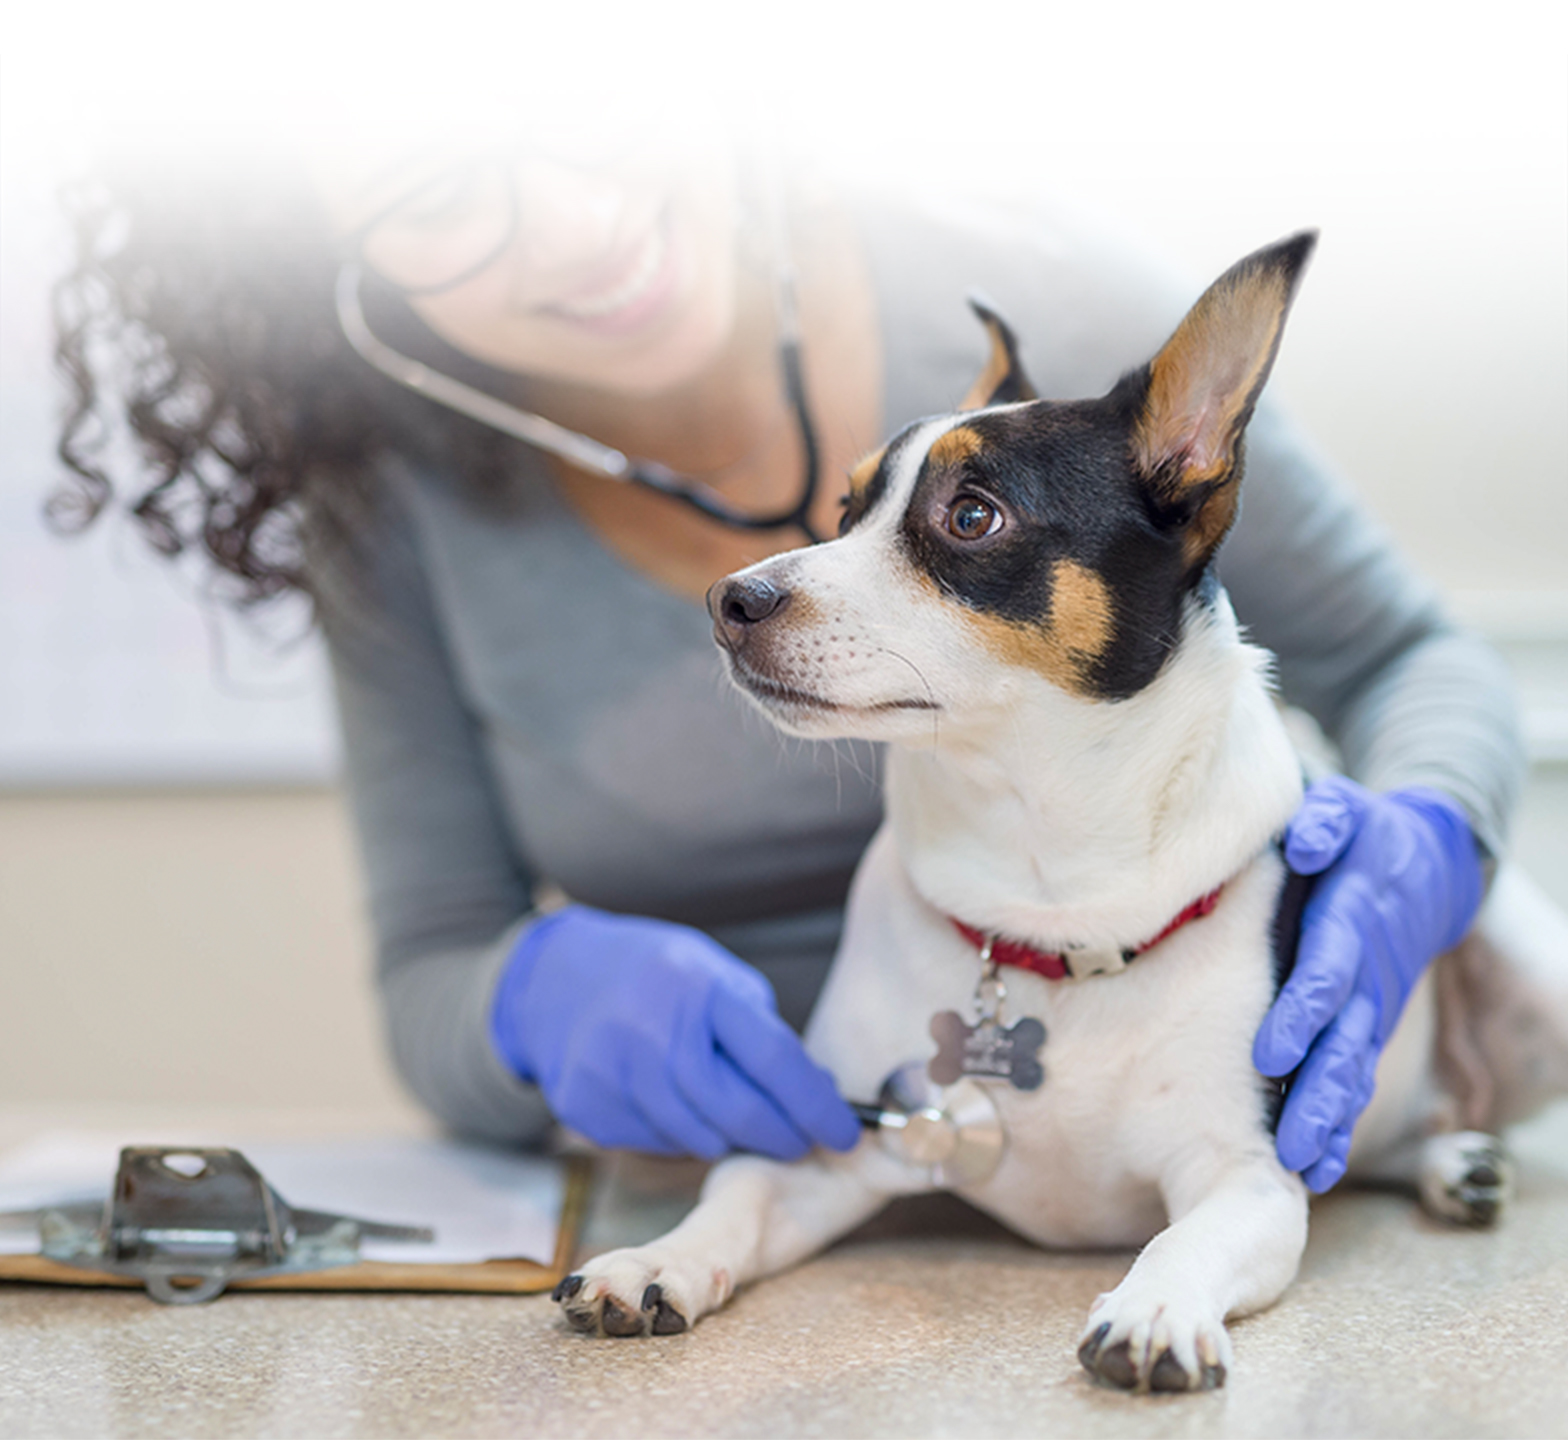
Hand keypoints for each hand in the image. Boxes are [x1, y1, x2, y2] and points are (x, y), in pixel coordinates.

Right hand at [489, 905, 860, 1160]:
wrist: (554, 978)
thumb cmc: (655, 975)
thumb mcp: (712, 973)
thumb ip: (759, 1028)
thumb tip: (816, 1092)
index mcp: (697, 988)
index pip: (773, 1057)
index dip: (816, 1103)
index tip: (847, 1131)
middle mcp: (652, 1030)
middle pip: (737, 1110)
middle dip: (782, 1135)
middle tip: (804, 1141)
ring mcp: (613, 1073)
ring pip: (698, 1137)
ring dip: (730, 1136)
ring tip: (738, 1116)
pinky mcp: (587, 1108)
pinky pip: (657, 1143)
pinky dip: (682, 1134)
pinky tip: (678, 1106)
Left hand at [1254, 778, 1483, 1191]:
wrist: (1427, 866)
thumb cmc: (1362, 834)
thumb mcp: (1345, 812)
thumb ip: (1324, 821)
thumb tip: (1304, 836)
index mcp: (1351, 921)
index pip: (1327, 970)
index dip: (1302, 1011)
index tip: (1271, 1051)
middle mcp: (1365, 974)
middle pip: (1343, 1040)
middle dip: (1316, 1092)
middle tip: (1287, 1143)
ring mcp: (1371, 1007)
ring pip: (1351, 1071)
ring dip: (1328, 1120)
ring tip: (1301, 1170)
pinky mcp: (1368, 1026)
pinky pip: (1354, 1079)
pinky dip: (1340, 1125)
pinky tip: (1316, 1172)